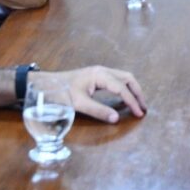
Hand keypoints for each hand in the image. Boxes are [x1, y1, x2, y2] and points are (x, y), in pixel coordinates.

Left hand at [31, 66, 145, 123]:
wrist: (46, 84)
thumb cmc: (61, 93)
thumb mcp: (79, 104)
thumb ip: (99, 111)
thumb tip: (117, 119)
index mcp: (100, 75)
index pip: (123, 88)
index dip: (132, 101)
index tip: (139, 114)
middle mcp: (103, 70)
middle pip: (128, 78)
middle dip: (137, 93)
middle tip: (143, 108)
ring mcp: (100, 72)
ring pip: (124, 77)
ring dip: (132, 89)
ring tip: (137, 104)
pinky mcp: (97, 76)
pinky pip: (117, 80)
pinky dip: (125, 88)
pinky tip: (124, 98)